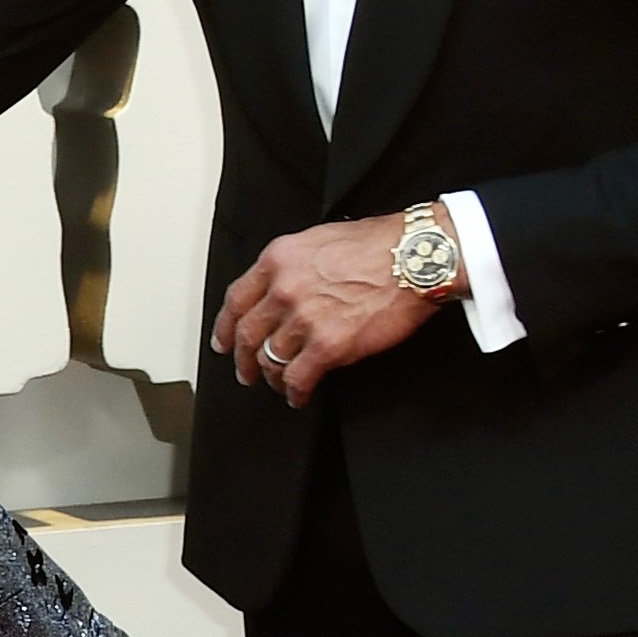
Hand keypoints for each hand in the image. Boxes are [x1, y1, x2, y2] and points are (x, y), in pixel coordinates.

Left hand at [212, 213, 447, 407]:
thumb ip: (292, 266)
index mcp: (278, 260)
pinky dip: (294, 392)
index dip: (224, 327)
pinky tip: (298, 396)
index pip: (235, 300)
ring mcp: (304, 319)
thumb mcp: (318, 240)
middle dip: (243, 359)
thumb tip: (279, 291)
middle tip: (246, 372)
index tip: (223, 342)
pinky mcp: (328, 346)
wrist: (414, 257)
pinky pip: (297, 378)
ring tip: (278, 383)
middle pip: (247, 335)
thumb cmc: (378, 245)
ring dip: (272, 377)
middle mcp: (284, 289)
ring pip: (270, 359)